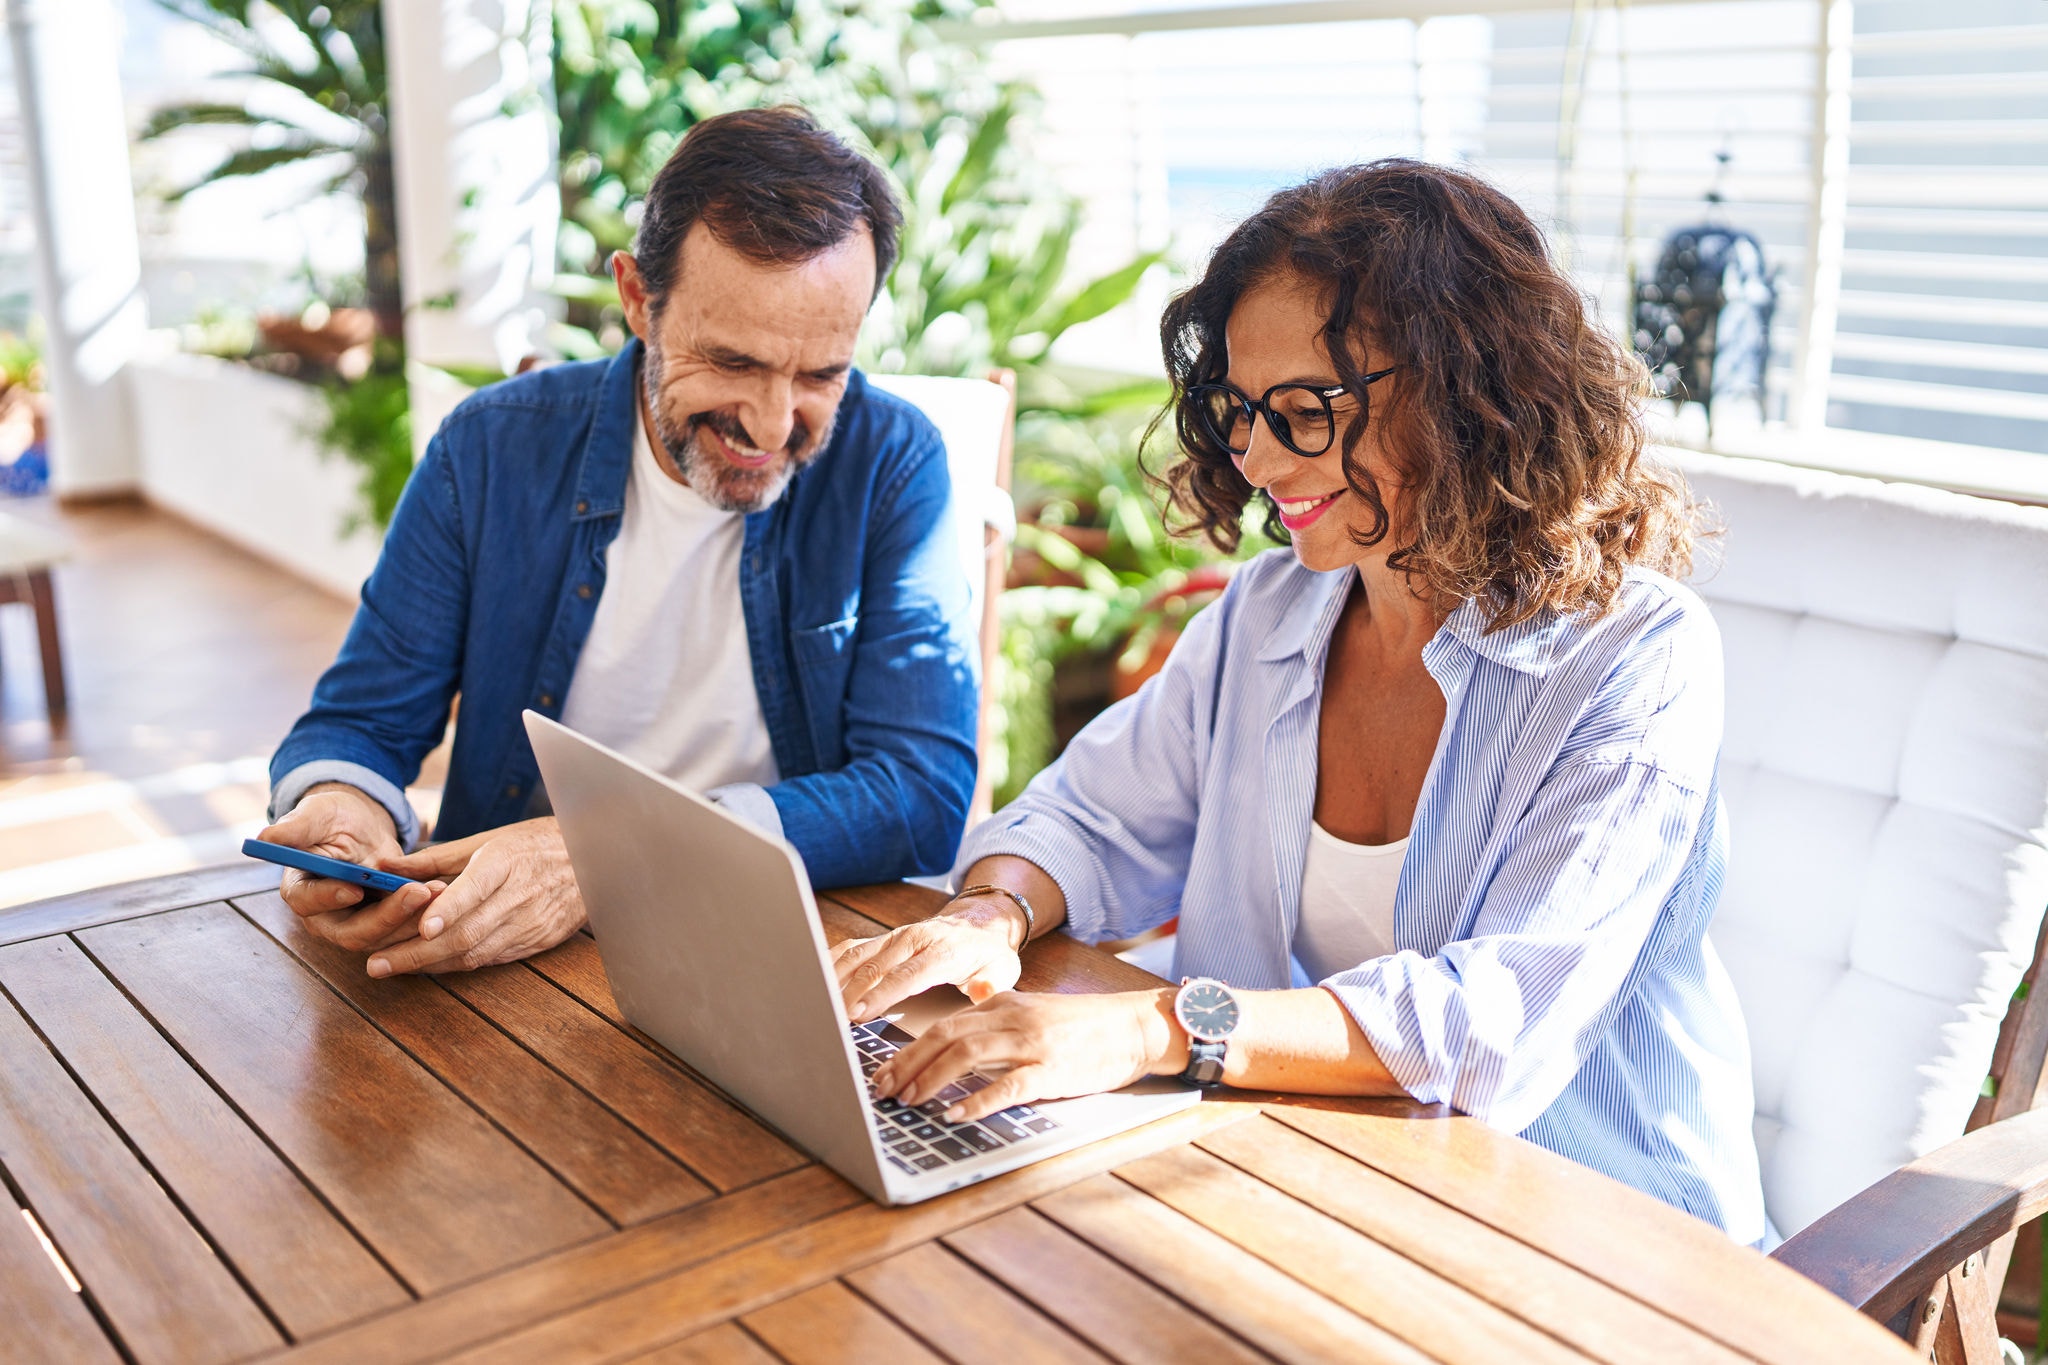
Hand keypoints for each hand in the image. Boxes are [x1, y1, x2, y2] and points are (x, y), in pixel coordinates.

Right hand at [259, 786, 439, 952]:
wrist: (361, 824)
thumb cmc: (332, 817)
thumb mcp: (316, 814)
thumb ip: (295, 828)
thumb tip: (267, 838)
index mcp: (300, 889)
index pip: (309, 902)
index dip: (329, 898)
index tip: (354, 887)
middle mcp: (325, 915)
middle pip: (352, 932)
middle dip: (387, 915)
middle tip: (418, 892)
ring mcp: (356, 923)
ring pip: (383, 936)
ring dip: (412, 918)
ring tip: (439, 890)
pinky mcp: (384, 924)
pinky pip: (404, 929)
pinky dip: (424, 916)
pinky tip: (446, 895)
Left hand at [366, 817, 584, 975]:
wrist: (593, 860)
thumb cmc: (533, 844)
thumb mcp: (486, 840)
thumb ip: (434, 858)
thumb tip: (385, 868)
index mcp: (506, 861)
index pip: (476, 888)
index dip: (450, 909)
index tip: (422, 927)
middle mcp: (520, 895)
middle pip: (468, 932)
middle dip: (418, 953)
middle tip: (377, 963)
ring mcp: (531, 923)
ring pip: (476, 952)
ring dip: (431, 964)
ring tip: (392, 967)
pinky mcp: (538, 941)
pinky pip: (491, 959)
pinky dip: (457, 964)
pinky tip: (429, 966)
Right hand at [833, 902, 1023, 1022]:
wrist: (981, 921)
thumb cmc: (989, 954)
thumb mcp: (1004, 970)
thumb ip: (991, 983)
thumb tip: (981, 991)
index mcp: (941, 951)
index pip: (906, 975)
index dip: (880, 994)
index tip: (859, 1013)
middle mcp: (913, 940)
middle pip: (875, 967)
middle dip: (850, 993)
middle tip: (831, 1019)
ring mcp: (895, 938)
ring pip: (858, 956)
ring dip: (835, 979)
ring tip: (816, 1003)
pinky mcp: (883, 940)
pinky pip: (852, 949)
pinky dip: (832, 963)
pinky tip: (815, 980)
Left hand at [870, 989, 1181, 1123]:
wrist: (1135, 1027)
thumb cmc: (1084, 1029)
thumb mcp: (1032, 1015)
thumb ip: (995, 1025)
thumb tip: (954, 1048)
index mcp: (1002, 1005)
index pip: (942, 1024)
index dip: (907, 1049)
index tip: (883, 1072)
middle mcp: (1011, 1019)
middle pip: (944, 1035)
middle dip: (906, 1064)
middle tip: (882, 1089)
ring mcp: (1032, 1043)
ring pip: (966, 1053)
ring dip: (931, 1079)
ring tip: (909, 1101)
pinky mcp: (1053, 1070)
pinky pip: (1008, 1085)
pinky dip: (978, 1100)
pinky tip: (957, 1115)